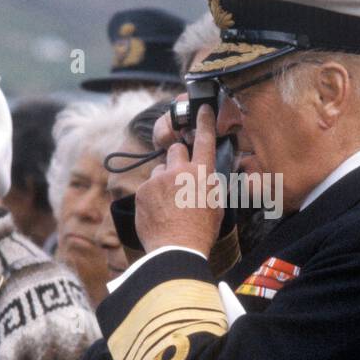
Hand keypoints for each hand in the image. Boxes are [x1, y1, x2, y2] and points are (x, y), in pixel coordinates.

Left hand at [135, 104, 222, 254]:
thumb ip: (210, 186)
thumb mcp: (217, 206)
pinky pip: (147, 187)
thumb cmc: (200, 232)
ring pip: (160, 170)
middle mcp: (180, 171)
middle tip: (179, 178)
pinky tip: (158, 213)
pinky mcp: (142, 191)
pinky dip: (151, 197)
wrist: (175, 249)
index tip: (203, 110)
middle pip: (176, 149)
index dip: (204, 122)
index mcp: (202, 173)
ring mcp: (159, 180)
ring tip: (168, 204)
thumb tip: (206, 179)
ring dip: (163, 181)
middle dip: (177, 159)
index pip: (205, 139)